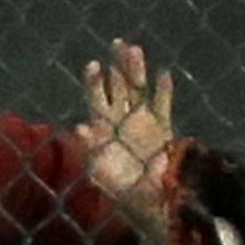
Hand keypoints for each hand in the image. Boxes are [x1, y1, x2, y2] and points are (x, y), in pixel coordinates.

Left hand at [76, 39, 176, 215]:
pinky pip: (163, 106)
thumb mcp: (99, 169)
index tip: (94, 65)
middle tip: (117, 43)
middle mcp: (123, 120)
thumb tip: (79, 127)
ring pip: (140, 90)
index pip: (97, 98)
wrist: (149, 201)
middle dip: (118, 66)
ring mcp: (144, 122)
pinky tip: (164, 75)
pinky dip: (163, 91)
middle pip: (120, 87)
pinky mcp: (163, 128)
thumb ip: (91, 147)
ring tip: (135, 50)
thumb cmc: (121, 189)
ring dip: (138, 71)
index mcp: (104, 128)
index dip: (95, 82)